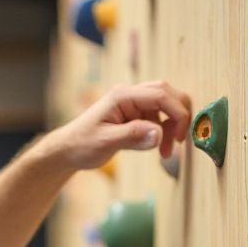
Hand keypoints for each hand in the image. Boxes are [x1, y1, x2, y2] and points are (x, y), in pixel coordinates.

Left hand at [48, 81, 192, 169]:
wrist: (68, 150)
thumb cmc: (81, 145)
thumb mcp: (105, 142)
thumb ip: (132, 137)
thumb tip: (158, 135)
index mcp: (123, 96)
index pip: (160, 95)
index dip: (177, 113)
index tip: (180, 136)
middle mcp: (130, 95)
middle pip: (167, 94)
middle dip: (178, 117)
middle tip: (177, 142)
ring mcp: (133, 104)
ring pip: (165, 106)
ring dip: (171, 126)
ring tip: (166, 152)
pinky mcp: (134, 115)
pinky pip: (157, 117)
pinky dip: (163, 131)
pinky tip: (159, 148)